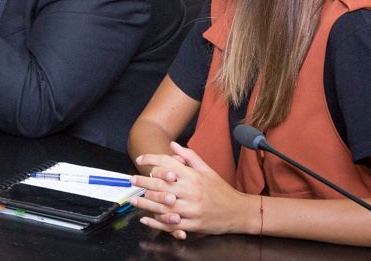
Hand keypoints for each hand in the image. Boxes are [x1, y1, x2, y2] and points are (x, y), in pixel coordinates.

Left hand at [132, 142, 257, 239]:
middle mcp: (191, 192)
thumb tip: (172, 145)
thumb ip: (189, 156)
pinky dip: (157, 223)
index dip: (152, 160)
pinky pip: (171, 224)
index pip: (168, 164)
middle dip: (143, 182)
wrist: (239, 211)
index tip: (140, 160)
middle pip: (161, 185)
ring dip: (146, 203)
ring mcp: (192, 210)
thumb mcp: (207, 170)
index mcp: (193, 176)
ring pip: (164, 206)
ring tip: (134, 200)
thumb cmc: (221, 190)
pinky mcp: (193, 225)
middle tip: (131, 180)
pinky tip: (146, 220)